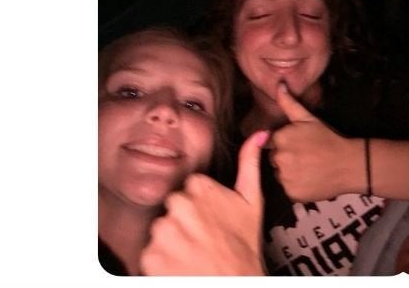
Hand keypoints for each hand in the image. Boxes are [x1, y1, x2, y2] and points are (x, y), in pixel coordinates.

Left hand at [140, 130, 268, 275]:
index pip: (188, 190)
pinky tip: (181, 265)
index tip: (209, 222)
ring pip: (161, 230)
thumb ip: (250, 162)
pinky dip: (162, 262)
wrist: (235, 285)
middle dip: (183, 223)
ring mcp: (164, 230)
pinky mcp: (151, 255)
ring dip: (172, 242)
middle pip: (172, 208)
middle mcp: (179, 204)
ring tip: (192, 253)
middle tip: (201, 240)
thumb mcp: (252, 201)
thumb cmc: (243, 247)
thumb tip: (258, 135)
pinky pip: (150, 253)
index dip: (199, 209)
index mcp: (199, 186)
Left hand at [269, 83, 362, 200]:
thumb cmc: (327, 139)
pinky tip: (308, 179)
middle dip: (286, 156)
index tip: (301, 144)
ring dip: (289, 171)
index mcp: (280, 138)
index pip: (273, 141)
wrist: (348, 164)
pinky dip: (295, 185)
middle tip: (306, 155)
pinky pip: (287, 188)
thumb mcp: (307, 118)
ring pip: (279, 173)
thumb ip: (288, 102)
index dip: (287, 142)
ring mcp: (285, 177)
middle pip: (274, 158)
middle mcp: (279, 158)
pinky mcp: (291, 193)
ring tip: (308, 167)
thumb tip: (278, 84)